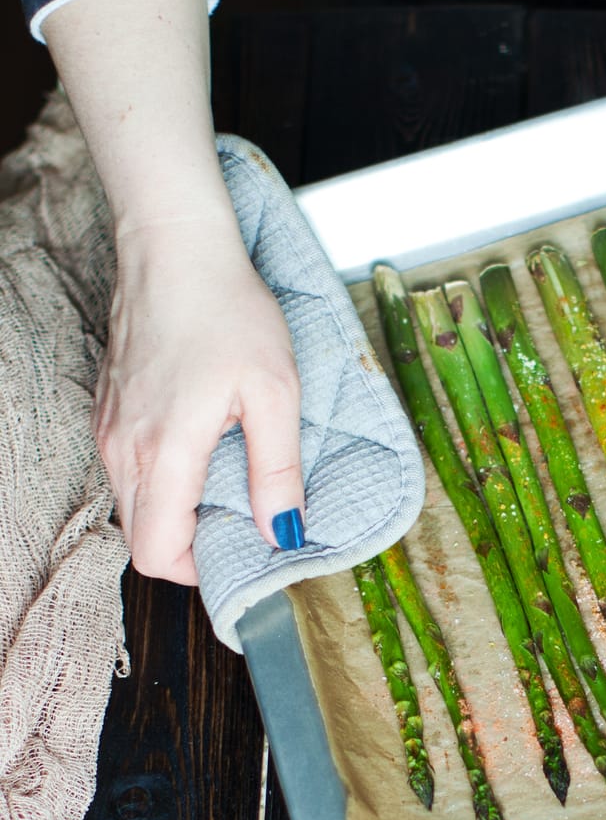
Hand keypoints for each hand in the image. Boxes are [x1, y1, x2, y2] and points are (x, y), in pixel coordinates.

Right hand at [96, 220, 303, 583]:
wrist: (176, 250)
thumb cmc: (229, 312)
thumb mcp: (276, 393)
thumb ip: (277, 470)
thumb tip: (283, 532)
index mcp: (164, 452)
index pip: (156, 553)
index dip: (198, 570)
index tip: (244, 552)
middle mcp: (122, 448)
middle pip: (141, 536)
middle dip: (192, 543)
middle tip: (246, 521)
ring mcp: (108, 428)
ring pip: (133, 503)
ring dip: (178, 510)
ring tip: (232, 481)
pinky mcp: (109, 410)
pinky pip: (129, 469)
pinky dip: (164, 479)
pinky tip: (206, 448)